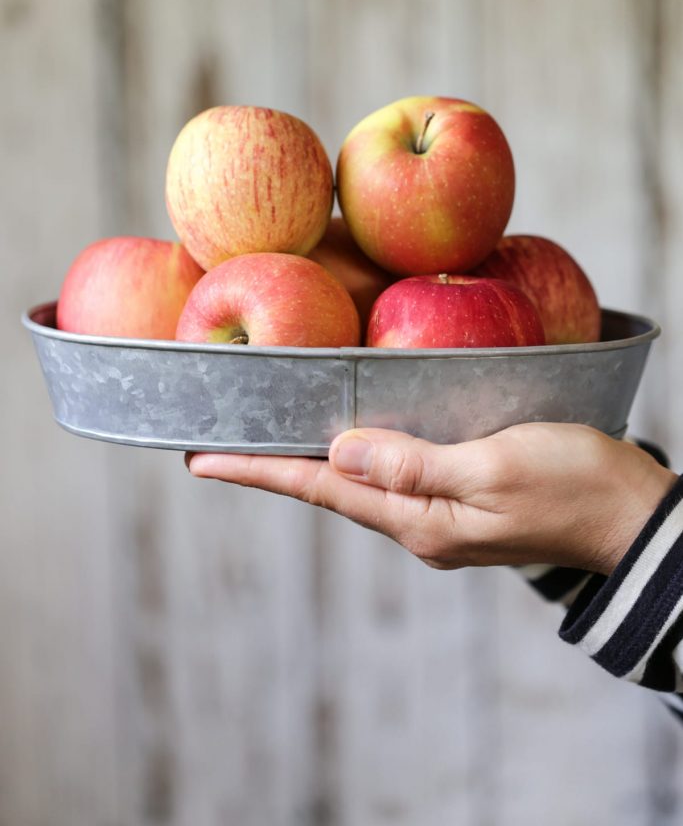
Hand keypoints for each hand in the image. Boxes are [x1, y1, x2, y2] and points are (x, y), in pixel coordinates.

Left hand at [186, 423, 676, 574]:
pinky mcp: (462, 499)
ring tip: (269, 439)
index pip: (322, 490)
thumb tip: (340, 453)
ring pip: (361, 483)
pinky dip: (361, 455)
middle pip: (331, 490)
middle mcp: (420, 524)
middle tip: (219, 444)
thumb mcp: (494, 466)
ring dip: (312, 461)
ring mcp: (440, 516)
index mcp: (420, 521)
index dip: (259, 471)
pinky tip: (353, 438)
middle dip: (273, 466)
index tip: (202, 460)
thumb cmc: (575, 484)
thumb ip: (414, 462)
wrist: (632, 516)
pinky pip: (395, 475)